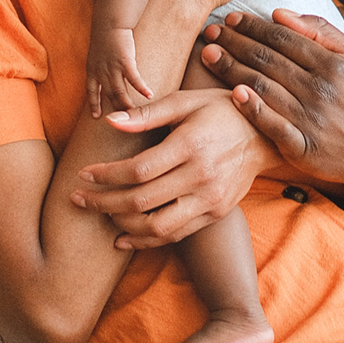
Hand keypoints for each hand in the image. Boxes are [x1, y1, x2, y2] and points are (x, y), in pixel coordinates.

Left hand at [69, 88, 271, 247]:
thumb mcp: (185, 102)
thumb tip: (110, 120)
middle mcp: (202, 177)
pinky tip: (123, 237)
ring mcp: (210, 200)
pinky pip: (175, 235)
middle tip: (79, 198)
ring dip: (122, 225)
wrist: (264, 134)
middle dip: (103, 203)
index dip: (106, 176)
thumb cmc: (219, 110)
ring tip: (101, 214)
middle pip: (142, 201)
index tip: (83, 174)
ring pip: (157, 227)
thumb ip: (146, 114)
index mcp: (191, 146)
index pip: (139, 170)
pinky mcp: (215, 214)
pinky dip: (146, 241)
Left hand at [86, 26, 152, 115]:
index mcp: (92, 69)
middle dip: (116, 109)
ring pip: (120, 93)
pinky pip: (134, 80)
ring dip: (128, 105)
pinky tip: (149, 96)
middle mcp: (101, 72)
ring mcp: (112, 69)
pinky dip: (141, 89)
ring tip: (137, 113)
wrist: (109, 21)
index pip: (91, 92)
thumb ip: (100, 62)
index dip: (93, 104)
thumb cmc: (104, 32)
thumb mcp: (97, 50)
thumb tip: (105, 67)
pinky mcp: (125, 63)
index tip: (96, 116)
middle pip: (109, 96)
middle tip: (124, 120)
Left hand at [198, 9, 343, 204]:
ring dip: (231, 69)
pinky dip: (252, 109)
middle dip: (234, 42)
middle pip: (267, 60)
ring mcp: (311, 121)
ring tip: (208, 54)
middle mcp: (321, 91)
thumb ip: (322, 32)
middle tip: (209, 32)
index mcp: (333, 65)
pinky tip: (232, 93)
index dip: (254, 26)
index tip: (232, 18)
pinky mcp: (304, 150)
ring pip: (263, 88)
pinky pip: (272, 127)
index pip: (283, 39)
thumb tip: (280, 13)